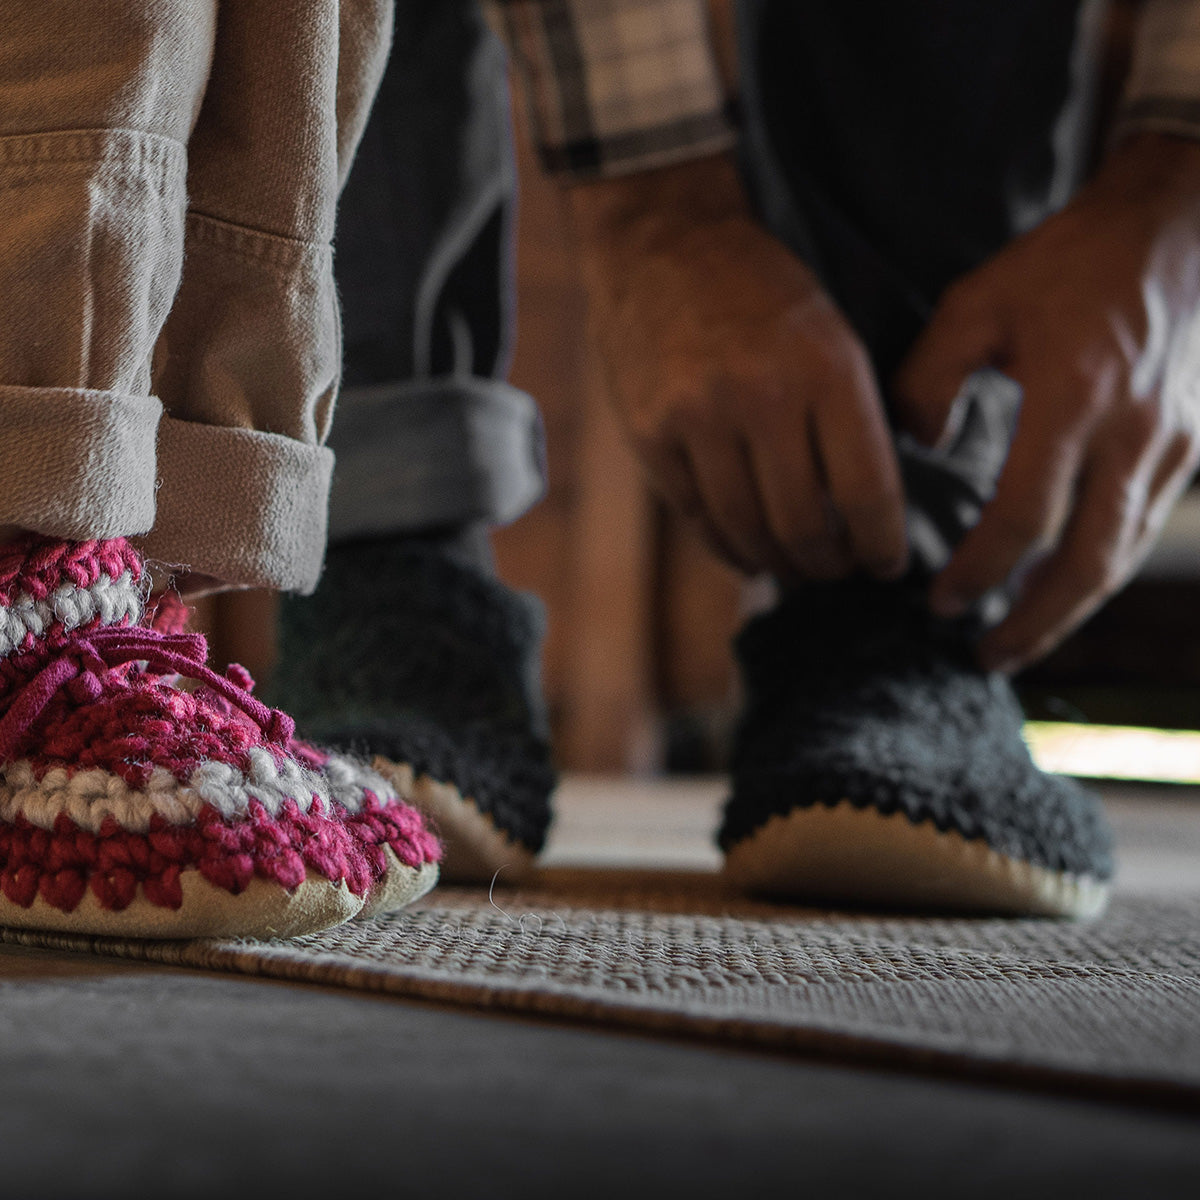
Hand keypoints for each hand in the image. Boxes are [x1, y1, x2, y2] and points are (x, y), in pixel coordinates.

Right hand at [569, 155, 907, 580]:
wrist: (663, 243)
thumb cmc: (761, 295)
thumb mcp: (831, 337)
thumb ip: (850, 421)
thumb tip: (866, 514)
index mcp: (826, 369)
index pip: (866, 491)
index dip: (881, 546)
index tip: (886, 564)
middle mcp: (761, 397)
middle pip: (804, 526)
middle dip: (829, 564)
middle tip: (839, 570)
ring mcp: (697, 419)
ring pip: (747, 532)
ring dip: (778, 565)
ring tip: (795, 567)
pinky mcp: (649, 434)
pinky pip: (696, 517)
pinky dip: (727, 547)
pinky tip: (747, 553)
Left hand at [896, 134, 1199, 671]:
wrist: (1179, 222)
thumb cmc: (1070, 260)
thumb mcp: (977, 303)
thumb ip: (929, 379)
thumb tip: (916, 449)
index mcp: (1075, 398)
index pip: (1024, 518)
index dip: (980, 572)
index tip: (940, 603)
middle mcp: (1135, 434)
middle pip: (1088, 564)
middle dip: (1034, 624)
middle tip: (985, 658)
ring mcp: (1175, 445)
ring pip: (1123, 557)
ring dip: (1070, 610)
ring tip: (1019, 639)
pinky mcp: (1194, 447)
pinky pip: (1142, 529)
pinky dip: (1099, 571)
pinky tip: (1061, 587)